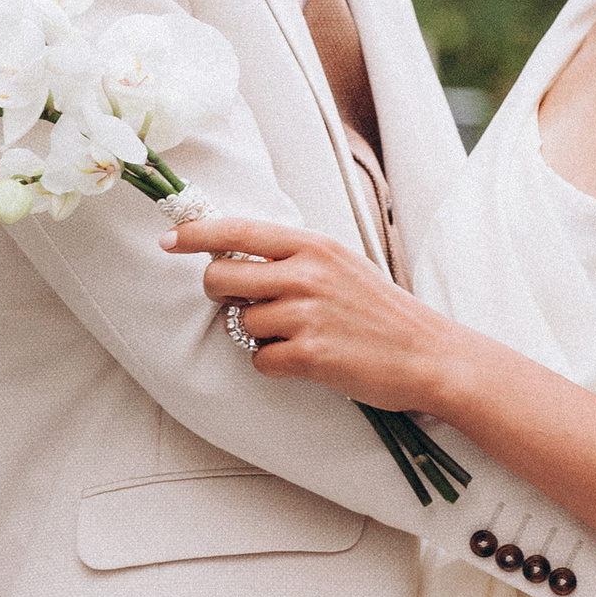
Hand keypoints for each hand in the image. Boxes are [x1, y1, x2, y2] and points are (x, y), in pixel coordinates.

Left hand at [164, 216, 456, 417]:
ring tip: (299, 336)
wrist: (428, 354)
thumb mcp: (341, 265)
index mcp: (313, 245)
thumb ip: (294, 258)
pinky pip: (261, 360)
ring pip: (242, 323)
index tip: (168, 241)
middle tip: (245, 305)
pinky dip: (275, 365)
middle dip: (221, 295)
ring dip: (260, 336)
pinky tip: (306, 361)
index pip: (237, 231)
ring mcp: (306, 314)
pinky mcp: (310, 355)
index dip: (195, 235)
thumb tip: (235, 259)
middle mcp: (306, 274)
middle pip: (221, 278)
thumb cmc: (381, 311)